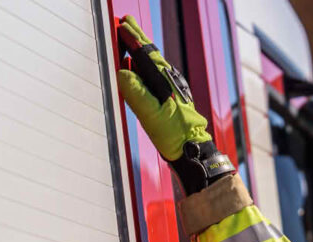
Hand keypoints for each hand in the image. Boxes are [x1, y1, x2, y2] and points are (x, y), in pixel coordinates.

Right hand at [116, 15, 232, 192]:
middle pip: (150, 54)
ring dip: (139, 49)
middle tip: (126, 22)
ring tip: (129, 37)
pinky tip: (135, 67)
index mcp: (164, 81)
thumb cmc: (173, 134)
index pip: (146, 54)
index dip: (133, 39)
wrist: (190, 149)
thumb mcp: (152, 115)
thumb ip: (137, 93)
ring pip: (151, 63)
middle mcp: (168, 81)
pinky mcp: (168, 97)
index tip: (122, 25)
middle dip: (137, 37)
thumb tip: (123, 72)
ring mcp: (169, 88)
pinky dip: (142, 66)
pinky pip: (152, 75)